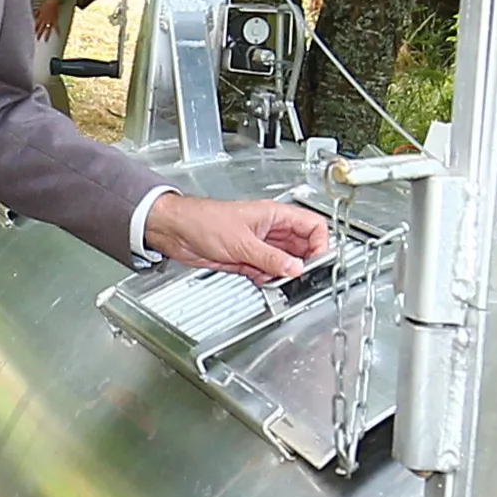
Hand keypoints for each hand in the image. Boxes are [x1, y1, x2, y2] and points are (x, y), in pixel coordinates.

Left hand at [147, 190, 335, 279]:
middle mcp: (270, 229)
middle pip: (301, 246)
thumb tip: (296, 268)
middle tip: (299, 277)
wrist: (177, 231)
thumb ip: (271, 257)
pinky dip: (268, 279)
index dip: (319, 244)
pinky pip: (267, 271)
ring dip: (283, 273)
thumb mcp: (242, 242)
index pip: (312, 226)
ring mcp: (259, 245)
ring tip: (277, 279)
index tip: (316, 262)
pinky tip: (262, 280)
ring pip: (284, 261)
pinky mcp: (247, 259)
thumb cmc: (203, 221)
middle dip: (302, 263)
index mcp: (274, 215)